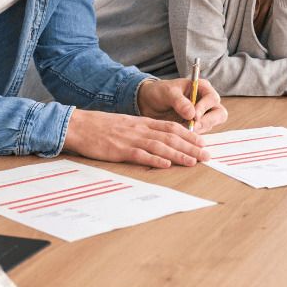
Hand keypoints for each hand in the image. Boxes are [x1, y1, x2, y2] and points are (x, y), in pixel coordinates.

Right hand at [63, 108, 209, 167]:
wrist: (78, 125)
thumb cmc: (100, 127)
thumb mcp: (125, 124)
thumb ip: (141, 130)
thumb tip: (157, 140)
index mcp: (142, 122)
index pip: (171, 127)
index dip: (189, 134)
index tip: (203, 142)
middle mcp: (140, 129)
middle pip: (171, 137)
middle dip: (191, 146)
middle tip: (207, 155)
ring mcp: (131, 139)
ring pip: (160, 146)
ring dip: (179, 154)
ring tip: (194, 162)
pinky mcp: (120, 150)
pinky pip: (141, 155)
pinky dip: (155, 160)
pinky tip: (167, 164)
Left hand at [136, 77, 227, 132]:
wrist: (149, 103)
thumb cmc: (160, 92)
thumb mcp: (167, 92)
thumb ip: (179, 101)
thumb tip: (192, 115)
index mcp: (202, 88)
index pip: (213, 99)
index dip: (204, 108)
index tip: (193, 116)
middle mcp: (206, 101)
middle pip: (219, 114)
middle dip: (206, 122)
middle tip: (192, 127)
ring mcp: (203, 115)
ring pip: (210, 125)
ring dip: (198, 129)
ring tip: (181, 129)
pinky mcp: (196, 126)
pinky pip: (201, 133)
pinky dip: (192, 135)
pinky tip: (180, 133)